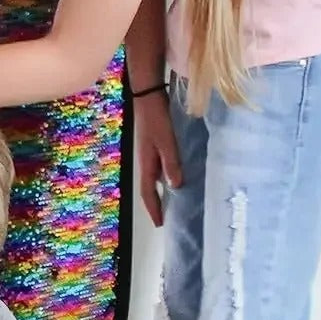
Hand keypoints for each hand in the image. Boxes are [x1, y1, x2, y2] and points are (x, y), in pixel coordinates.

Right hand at [134, 90, 180, 225]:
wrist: (146, 95)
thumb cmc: (156, 118)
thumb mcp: (166, 141)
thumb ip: (171, 163)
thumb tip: (175, 186)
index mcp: (146, 163)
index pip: (147, 193)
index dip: (153, 209)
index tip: (160, 224)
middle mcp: (146, 161)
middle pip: (149, 188)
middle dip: (156, 203)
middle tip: (165, 216)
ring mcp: (149, 152)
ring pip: (154, 177)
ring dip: (160, 191)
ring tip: (172, 200)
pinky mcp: (154, 144)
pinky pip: (159, 166)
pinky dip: (165, 175)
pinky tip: (175, 174)